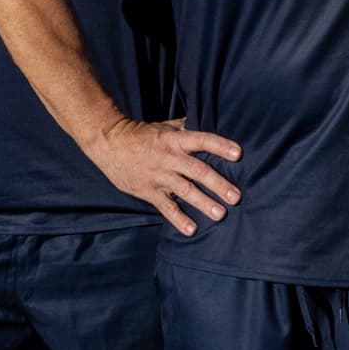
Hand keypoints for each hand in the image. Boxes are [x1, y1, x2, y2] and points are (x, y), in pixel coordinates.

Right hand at [89, 117, 243, 235]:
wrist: (109, 143)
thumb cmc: (141, 134)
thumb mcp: (165, 126)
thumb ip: (186, 128)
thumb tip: (208, 120)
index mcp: (175, 140)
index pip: (202, 140)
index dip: (220, 146)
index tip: (239, 154)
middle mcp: (169, 158)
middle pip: (198, 171)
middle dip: (218, 184)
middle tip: (236, 197)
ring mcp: (159, 176)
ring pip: (185, 191)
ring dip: (204, 203)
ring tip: (221, 214)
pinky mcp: (148, 191)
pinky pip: (166, 207)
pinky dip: (178, 218)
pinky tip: (192, 230)